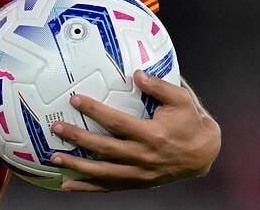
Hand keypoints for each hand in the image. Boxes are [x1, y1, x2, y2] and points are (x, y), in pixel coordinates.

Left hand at [48, 71, 220, 191]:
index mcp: (152, 135)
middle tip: (56, 128)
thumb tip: (136, 73)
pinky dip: (87, 187)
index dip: (94, 111)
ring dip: (77, 166)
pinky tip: (68, 185)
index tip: (74, 99)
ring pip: (103, 172)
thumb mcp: (182, 100)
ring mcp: (139, 173)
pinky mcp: (137, 183)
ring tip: (55, 159)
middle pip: (105, 149)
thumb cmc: (191, 122)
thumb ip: (159, 86)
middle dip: (78, 138)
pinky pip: (109, 187)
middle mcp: (143, 157)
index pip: (117, 122)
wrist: (204, 154)